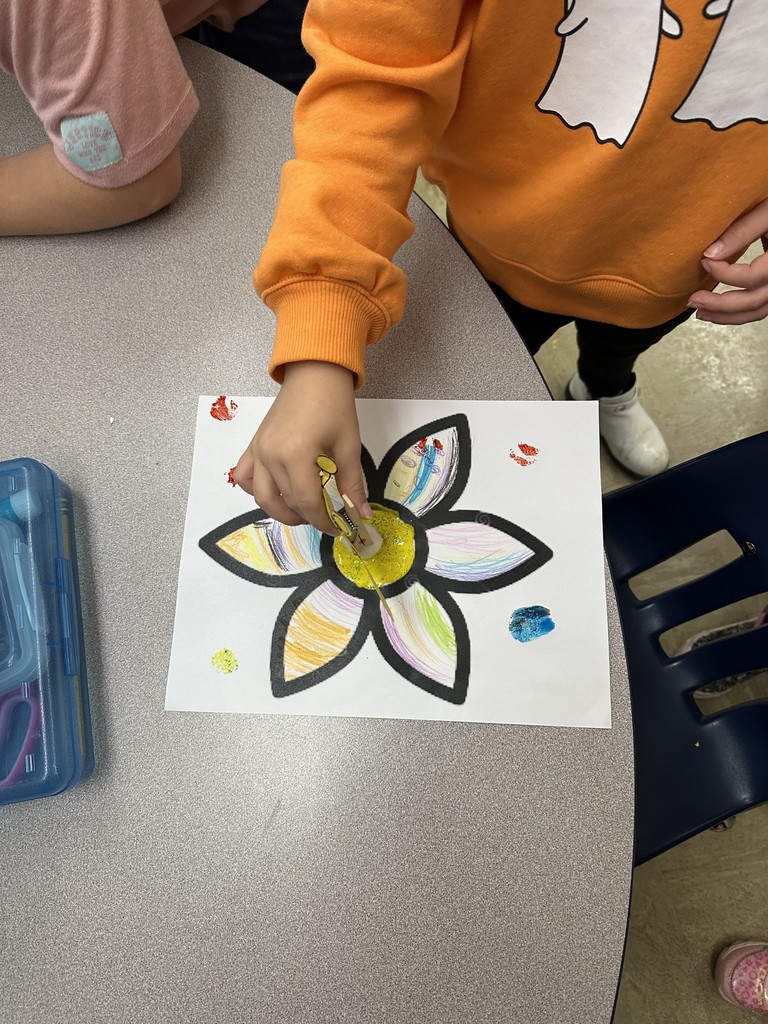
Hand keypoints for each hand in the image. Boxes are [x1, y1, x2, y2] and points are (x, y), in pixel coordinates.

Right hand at [234, 361, 370, 532]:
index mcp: (296, 455)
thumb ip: (352, 484)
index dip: (324, 521)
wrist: (314, 374)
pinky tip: (277, 492)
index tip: (338, 528)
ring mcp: (258, 451)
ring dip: (281, 511)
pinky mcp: (254, 446)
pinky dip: (259, 491)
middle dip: (308, 516)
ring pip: (262, 497)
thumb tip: (362, 514)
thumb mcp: (348, 446)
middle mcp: (271, 456)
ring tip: (302, 511)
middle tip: (326, 518)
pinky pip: (245, 477)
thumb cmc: (334, 405)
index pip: (307, 502)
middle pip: (287, 502)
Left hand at [689, 196, 767, 324]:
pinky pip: (760, 309)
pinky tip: (718, 311)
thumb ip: (742, 231)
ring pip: (757, 311)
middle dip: (719, 305)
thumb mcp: (766, 213)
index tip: (705, 262)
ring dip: (727, 316)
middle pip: (753, 301)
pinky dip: (738, 314)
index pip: (753, 276)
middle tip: (693, 300)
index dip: (725, 274)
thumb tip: (710, 253)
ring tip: (701, 313)